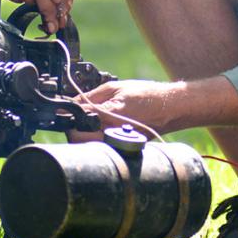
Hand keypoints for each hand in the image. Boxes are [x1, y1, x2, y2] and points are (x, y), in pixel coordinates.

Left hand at [70, 76, 237, 141]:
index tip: (67, 114)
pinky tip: (103, 130)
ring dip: (84, 138)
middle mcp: (112, 134)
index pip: (76, 128)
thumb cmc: (145, 95)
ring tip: (90, 124)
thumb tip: (70, 103)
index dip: (67, 121)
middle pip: (79, 143)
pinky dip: (97, 141)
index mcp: (108, 116)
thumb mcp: (113, 88)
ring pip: (90, 148)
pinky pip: (102, 148)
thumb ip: (89, 97)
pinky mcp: (123, 149)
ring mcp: (118, 144)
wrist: (171, 107)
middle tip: (76, 120)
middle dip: (74, 132)